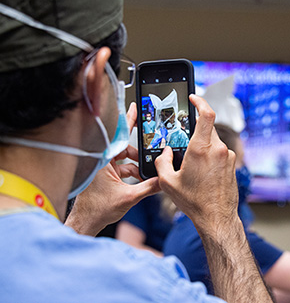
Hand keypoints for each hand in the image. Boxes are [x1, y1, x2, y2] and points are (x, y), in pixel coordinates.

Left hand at [65, 103, 159, 235]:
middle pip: (125, 147)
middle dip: (140, 153)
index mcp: (104, 160)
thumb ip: (149, 187)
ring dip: (136, 165)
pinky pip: (122, 167)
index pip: (119, 135)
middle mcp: (102, 160)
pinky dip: (132, 171)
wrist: (87, 222)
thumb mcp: (129, 197)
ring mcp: (103, 167)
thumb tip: (163, 180)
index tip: (136, 107)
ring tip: (147, 173)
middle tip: (152, 153)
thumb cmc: (97, 209)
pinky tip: (141, 180)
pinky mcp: (105, 174)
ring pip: (125, 158)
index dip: (130, 120)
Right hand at [155, 94, 238, 230]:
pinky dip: (211, 156)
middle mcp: (218, 149)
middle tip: (185, 141)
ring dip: (203, 146)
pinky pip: (220, 152)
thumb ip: (162, 162)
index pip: (207, 114)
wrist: (217, 218)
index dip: (201, 102)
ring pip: (214, 141)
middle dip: (195, 130)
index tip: (194, 98)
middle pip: (208, 128)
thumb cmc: (194, 202)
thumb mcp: (168, 182)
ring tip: (193, 165)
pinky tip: (203, 172)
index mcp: (201, 149)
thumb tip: (165, 153)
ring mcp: (228, 157)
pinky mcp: (233, 164)